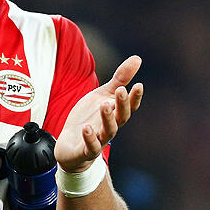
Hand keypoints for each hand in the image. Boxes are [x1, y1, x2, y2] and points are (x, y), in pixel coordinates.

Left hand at [54, 56, 143, 172]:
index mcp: (115, 113)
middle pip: (121, 117)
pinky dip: (90, 138)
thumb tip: (138, 58)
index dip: (135, 97)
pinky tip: (86, 128)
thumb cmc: (90, 118)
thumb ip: (119, 79)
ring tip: (105, 104)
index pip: (129, 106)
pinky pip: (91, 146)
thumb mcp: (102, 95)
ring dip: (108, 118)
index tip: (139, 85)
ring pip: (109, 131)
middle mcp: (110, 127)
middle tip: (122, 90)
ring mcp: (99, 140)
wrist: (71, 146)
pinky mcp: (86, 151)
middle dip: (123, 104)